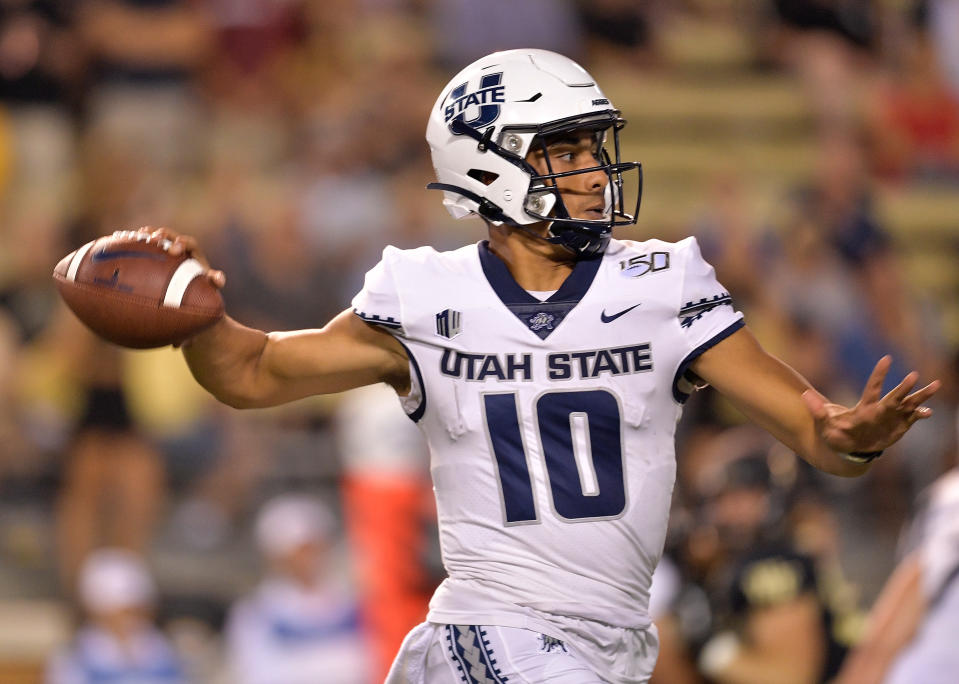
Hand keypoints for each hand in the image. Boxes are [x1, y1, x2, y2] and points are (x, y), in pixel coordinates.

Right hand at [138, 226, 225, 288]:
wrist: (190, 290)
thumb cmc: (201, 286)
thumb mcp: (209, 285)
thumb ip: (216, 280)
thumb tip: (219, 278)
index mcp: (193, 252)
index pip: (189, 242)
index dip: (182, 242)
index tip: (176, 247)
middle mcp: (180, 246)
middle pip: (171, 236)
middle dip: (163, 235)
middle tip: (154, 239)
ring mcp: (166, 248)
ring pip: (158, 237)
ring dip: (149, 235)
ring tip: (139, 234)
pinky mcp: (156, 253)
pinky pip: (147, 244)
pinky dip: (139, 242)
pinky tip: (126, 242)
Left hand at [802, 356, 939, 454]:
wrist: (846, 448)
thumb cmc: (834, 434)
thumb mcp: (823, 424)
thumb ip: (817, 410)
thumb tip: (804, 395)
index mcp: (865, 408)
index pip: (872, 388)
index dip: (879, 375)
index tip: (886, 359)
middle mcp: (880, 409)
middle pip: (895, 396)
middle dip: (904, 387)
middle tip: (915, 374)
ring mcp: (891, 417)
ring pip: (908, 404)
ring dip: (921, 396)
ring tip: (935, 385)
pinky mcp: (898, 426)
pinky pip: (912, 419)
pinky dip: (920, 415)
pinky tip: (928, 413)